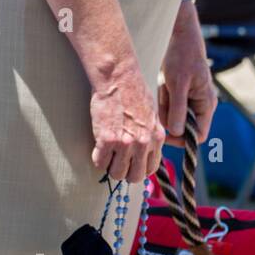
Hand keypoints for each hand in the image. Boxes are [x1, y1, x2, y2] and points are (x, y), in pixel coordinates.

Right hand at [90, 63, 165, 183]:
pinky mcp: (106, 139)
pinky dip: (97, 158)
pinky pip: (100, 162)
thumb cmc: (133, 91)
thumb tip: (146, 151)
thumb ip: (151, 136)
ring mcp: (125, 143)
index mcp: (157, 138)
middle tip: (118, 163)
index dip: (139, 169)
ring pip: (117, 173)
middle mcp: (143, 143)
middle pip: (135, 177)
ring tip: (107, 155)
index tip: (132, 165)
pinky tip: (98, 148)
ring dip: (110, 167)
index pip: (151, 169)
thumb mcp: (153, 115)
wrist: (118, 77)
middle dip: (125, 173)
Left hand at [159, 0, 215, 142]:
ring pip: (174, 116)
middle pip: (183, 127)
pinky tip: (164, 84)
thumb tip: (177, 133)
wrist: (180, 35)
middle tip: (162, 99)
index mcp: (206, 104)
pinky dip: (163, 99)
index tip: (164, 134)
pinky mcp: (181, 95)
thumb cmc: (182, 56)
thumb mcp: (178, 83)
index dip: (182, 140)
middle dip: (169, 118)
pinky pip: (169, 106)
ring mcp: (191, 100)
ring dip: (165, 106)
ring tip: (164, 86)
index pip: (198, 135)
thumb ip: (178, 109)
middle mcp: (201, 105)